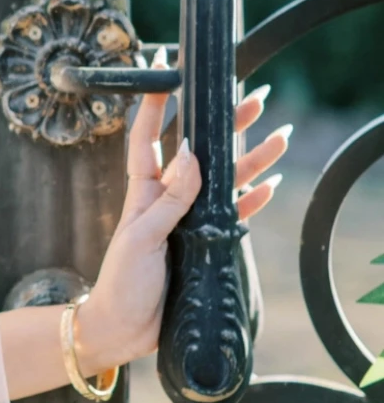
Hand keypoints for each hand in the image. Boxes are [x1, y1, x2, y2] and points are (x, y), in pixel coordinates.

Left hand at [76, 81, 289, 372]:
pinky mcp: (203, 245)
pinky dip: (251, 201)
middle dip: (226, 125)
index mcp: (143, 192)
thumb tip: (192, 156)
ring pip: (224, 181)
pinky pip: (233, 216)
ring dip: (251, 160)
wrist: (122, 329)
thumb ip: (169, 200)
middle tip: (256, 99)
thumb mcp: (142, 238)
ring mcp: (187, 221)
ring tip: (280, 137)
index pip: (148, 139)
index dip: (155, 106)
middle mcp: (166, 200)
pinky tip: (270, 185)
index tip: (165, 72)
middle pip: (201, 152)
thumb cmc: (121, 283)